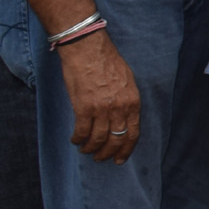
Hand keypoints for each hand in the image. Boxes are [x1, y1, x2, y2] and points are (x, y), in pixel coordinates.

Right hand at [59, 34, 140, 162]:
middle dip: (108, 153)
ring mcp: (101, 109)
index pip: (133, 134)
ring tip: (86, 151)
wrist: (88, 50)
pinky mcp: (83, 108)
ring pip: (97, 139)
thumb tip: (123, 118)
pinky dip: (78, 139)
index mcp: (133, 102)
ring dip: (91, 148)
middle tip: (100, 158)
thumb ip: (127, 100)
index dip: (126, 150)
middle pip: (116, 140)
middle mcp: (119, 109)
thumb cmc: (108, 62)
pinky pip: (81, 131)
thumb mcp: (127, 81)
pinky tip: (75, 140)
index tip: (120, 159)